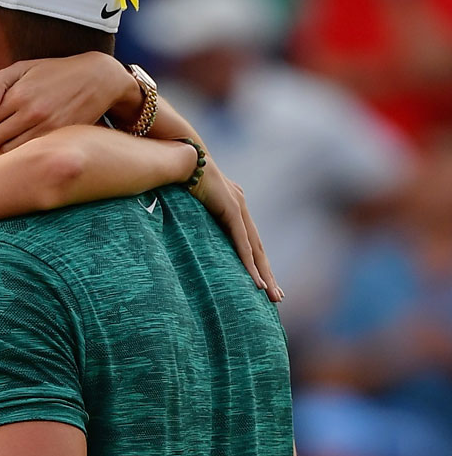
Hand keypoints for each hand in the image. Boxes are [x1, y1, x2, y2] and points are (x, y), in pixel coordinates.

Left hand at [0, 55, 126, 155]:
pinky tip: (19, 149)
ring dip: (0, 151)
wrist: (96, 80)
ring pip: (9, 150)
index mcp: (18, 93)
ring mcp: (46, 127)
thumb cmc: (55, 73)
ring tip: (1, 147)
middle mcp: (31, 112)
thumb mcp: (23, 67)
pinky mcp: (58, 138)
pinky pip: (30, 154)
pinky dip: (19, 155)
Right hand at [191, 157, 283, 303]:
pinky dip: (249, 263)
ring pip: (255, 249)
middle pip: (257, 248)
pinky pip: (242, 243)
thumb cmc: (177, 175)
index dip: (256, 262)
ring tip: (271, 295)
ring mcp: (238, 207)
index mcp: (231, 205)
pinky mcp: (232, 209)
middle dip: (267, 274)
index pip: (248, 240)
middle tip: (277, 298)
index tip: (263, 283)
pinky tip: (256, 280)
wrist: (180, 156)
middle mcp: (240, 206)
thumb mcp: (186, 201)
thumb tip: (178, 226)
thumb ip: (192, 214)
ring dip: (263, 274)